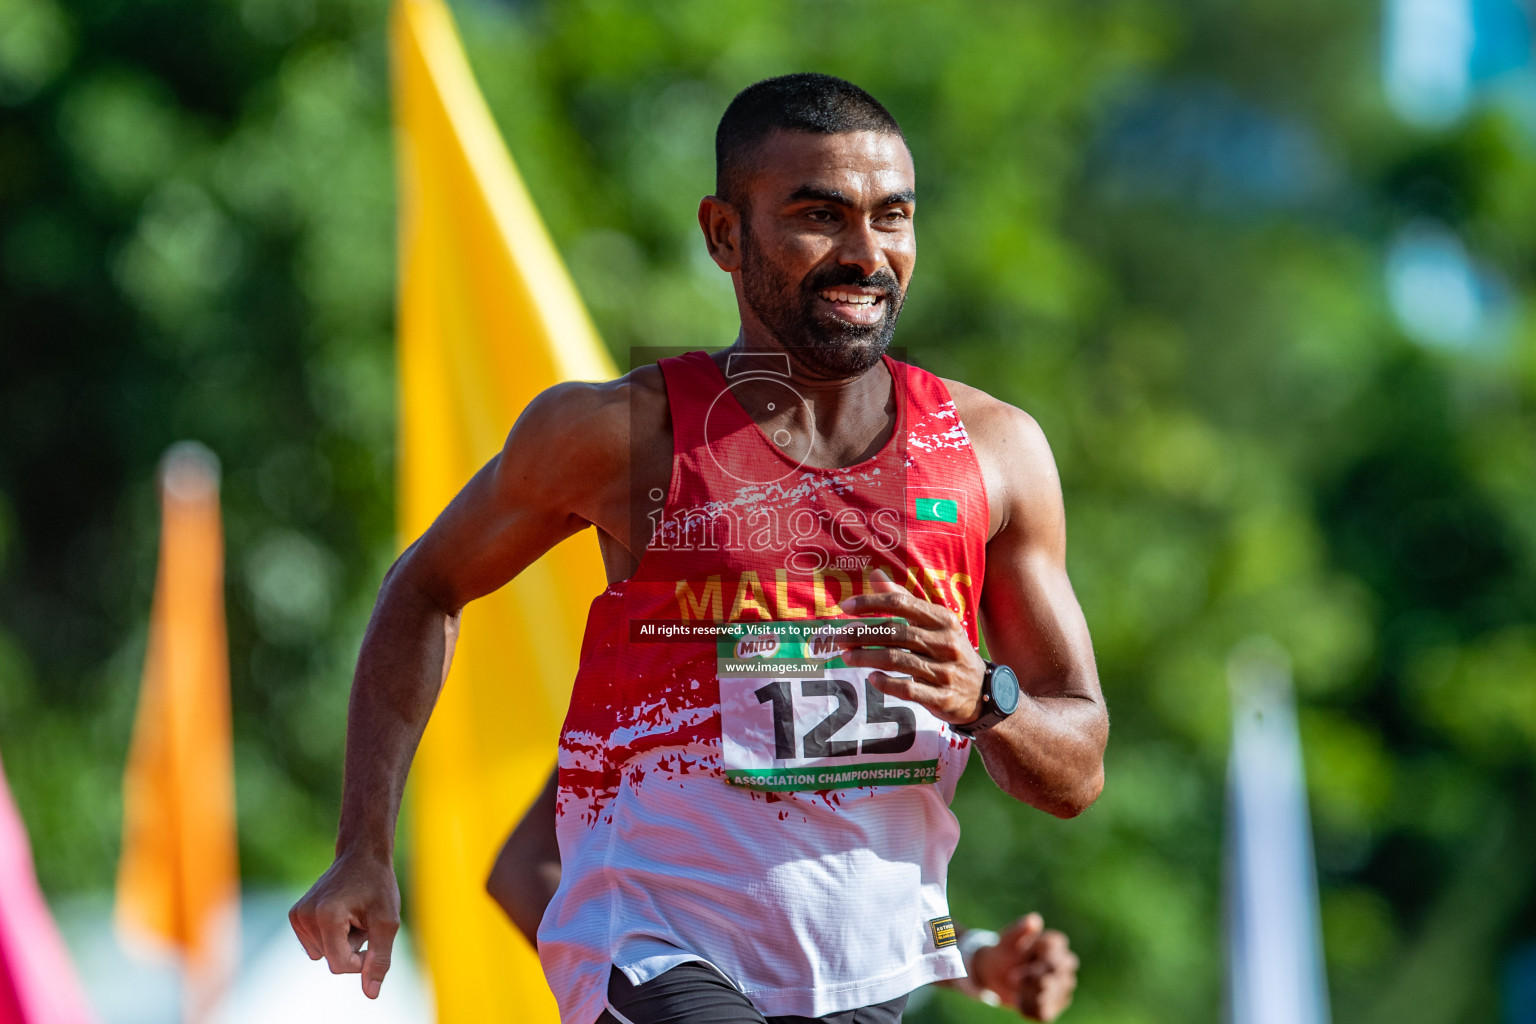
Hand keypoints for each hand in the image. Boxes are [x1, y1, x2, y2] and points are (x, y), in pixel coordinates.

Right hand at [289, 849, 400, 998]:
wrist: (362, 855)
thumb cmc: (378, 885)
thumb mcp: (387, 922)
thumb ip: (379, 959)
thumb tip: (371, 994)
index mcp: (326, 916)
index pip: (340, 965)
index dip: (361, 960)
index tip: (373, 935)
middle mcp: (305, 916)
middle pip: (332, 960)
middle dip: (352, 947)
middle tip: (363, 917)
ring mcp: (297, 916)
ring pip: (324, 954)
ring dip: (343, 941)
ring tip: (353, 913)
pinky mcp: (296, 916)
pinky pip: (316, 945)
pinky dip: (332, 936)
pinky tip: (341, 913)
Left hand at [837, 569, 987, 724]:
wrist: (985, 693)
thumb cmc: (950, 652)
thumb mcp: (936, 624)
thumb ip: (905, 601)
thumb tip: (875, 575)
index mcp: (943, 620)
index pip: (901, 604)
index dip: (871, 603)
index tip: (846, 607)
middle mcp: (946, 643)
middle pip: (896, 633)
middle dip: (862, 634)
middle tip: (838, 637)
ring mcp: (945, 671)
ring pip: (898, 661)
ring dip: (867, 657)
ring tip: (846, 657)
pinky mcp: (942, 697)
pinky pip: (909, 690)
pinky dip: (887, 684)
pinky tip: (871, 678)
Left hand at [972, 914, 1078, 1020]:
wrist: (996, 972)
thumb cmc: (1005, 951)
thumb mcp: (1007, 939)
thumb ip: (1020, 929)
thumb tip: (1034, 920)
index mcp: (1055, 944)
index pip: (1058, 949)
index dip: (1040, 956)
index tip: (1020, 957)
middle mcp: (1064, 966)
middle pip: (1059, 975)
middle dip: (1034, 979)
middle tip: (1013, 978)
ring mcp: (1062, 987)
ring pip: (1052, 995)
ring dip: (1028, 993)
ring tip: (1015, 988)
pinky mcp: (1054, 1005)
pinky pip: (1044, 1013)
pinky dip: (1027, 1009)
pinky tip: (1018, 1001)